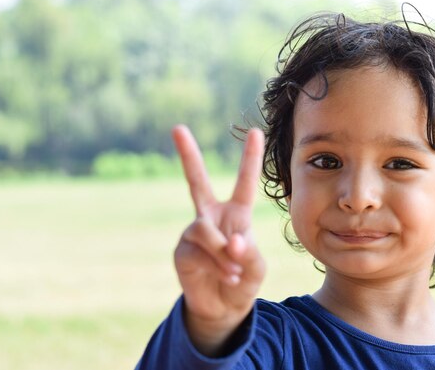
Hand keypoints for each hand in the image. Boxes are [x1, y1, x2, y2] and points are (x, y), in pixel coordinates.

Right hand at [172, 125, 265, 355]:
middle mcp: (211, 216)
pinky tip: (227, 276)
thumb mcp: (257, 266)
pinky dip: (216, 264)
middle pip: (196, 181)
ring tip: (235, 271)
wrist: (224, 307)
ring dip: (223, 252)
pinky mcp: (182, 251)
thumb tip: (231, 242)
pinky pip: (198, 250)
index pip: (244, 182)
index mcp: (235, 214)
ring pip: (204, 229)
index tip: (255, 131)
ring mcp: (194, 232)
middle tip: (177, 128)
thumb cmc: (243, 279)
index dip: (250, 158)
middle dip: (187, 155)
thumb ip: (249, 251)